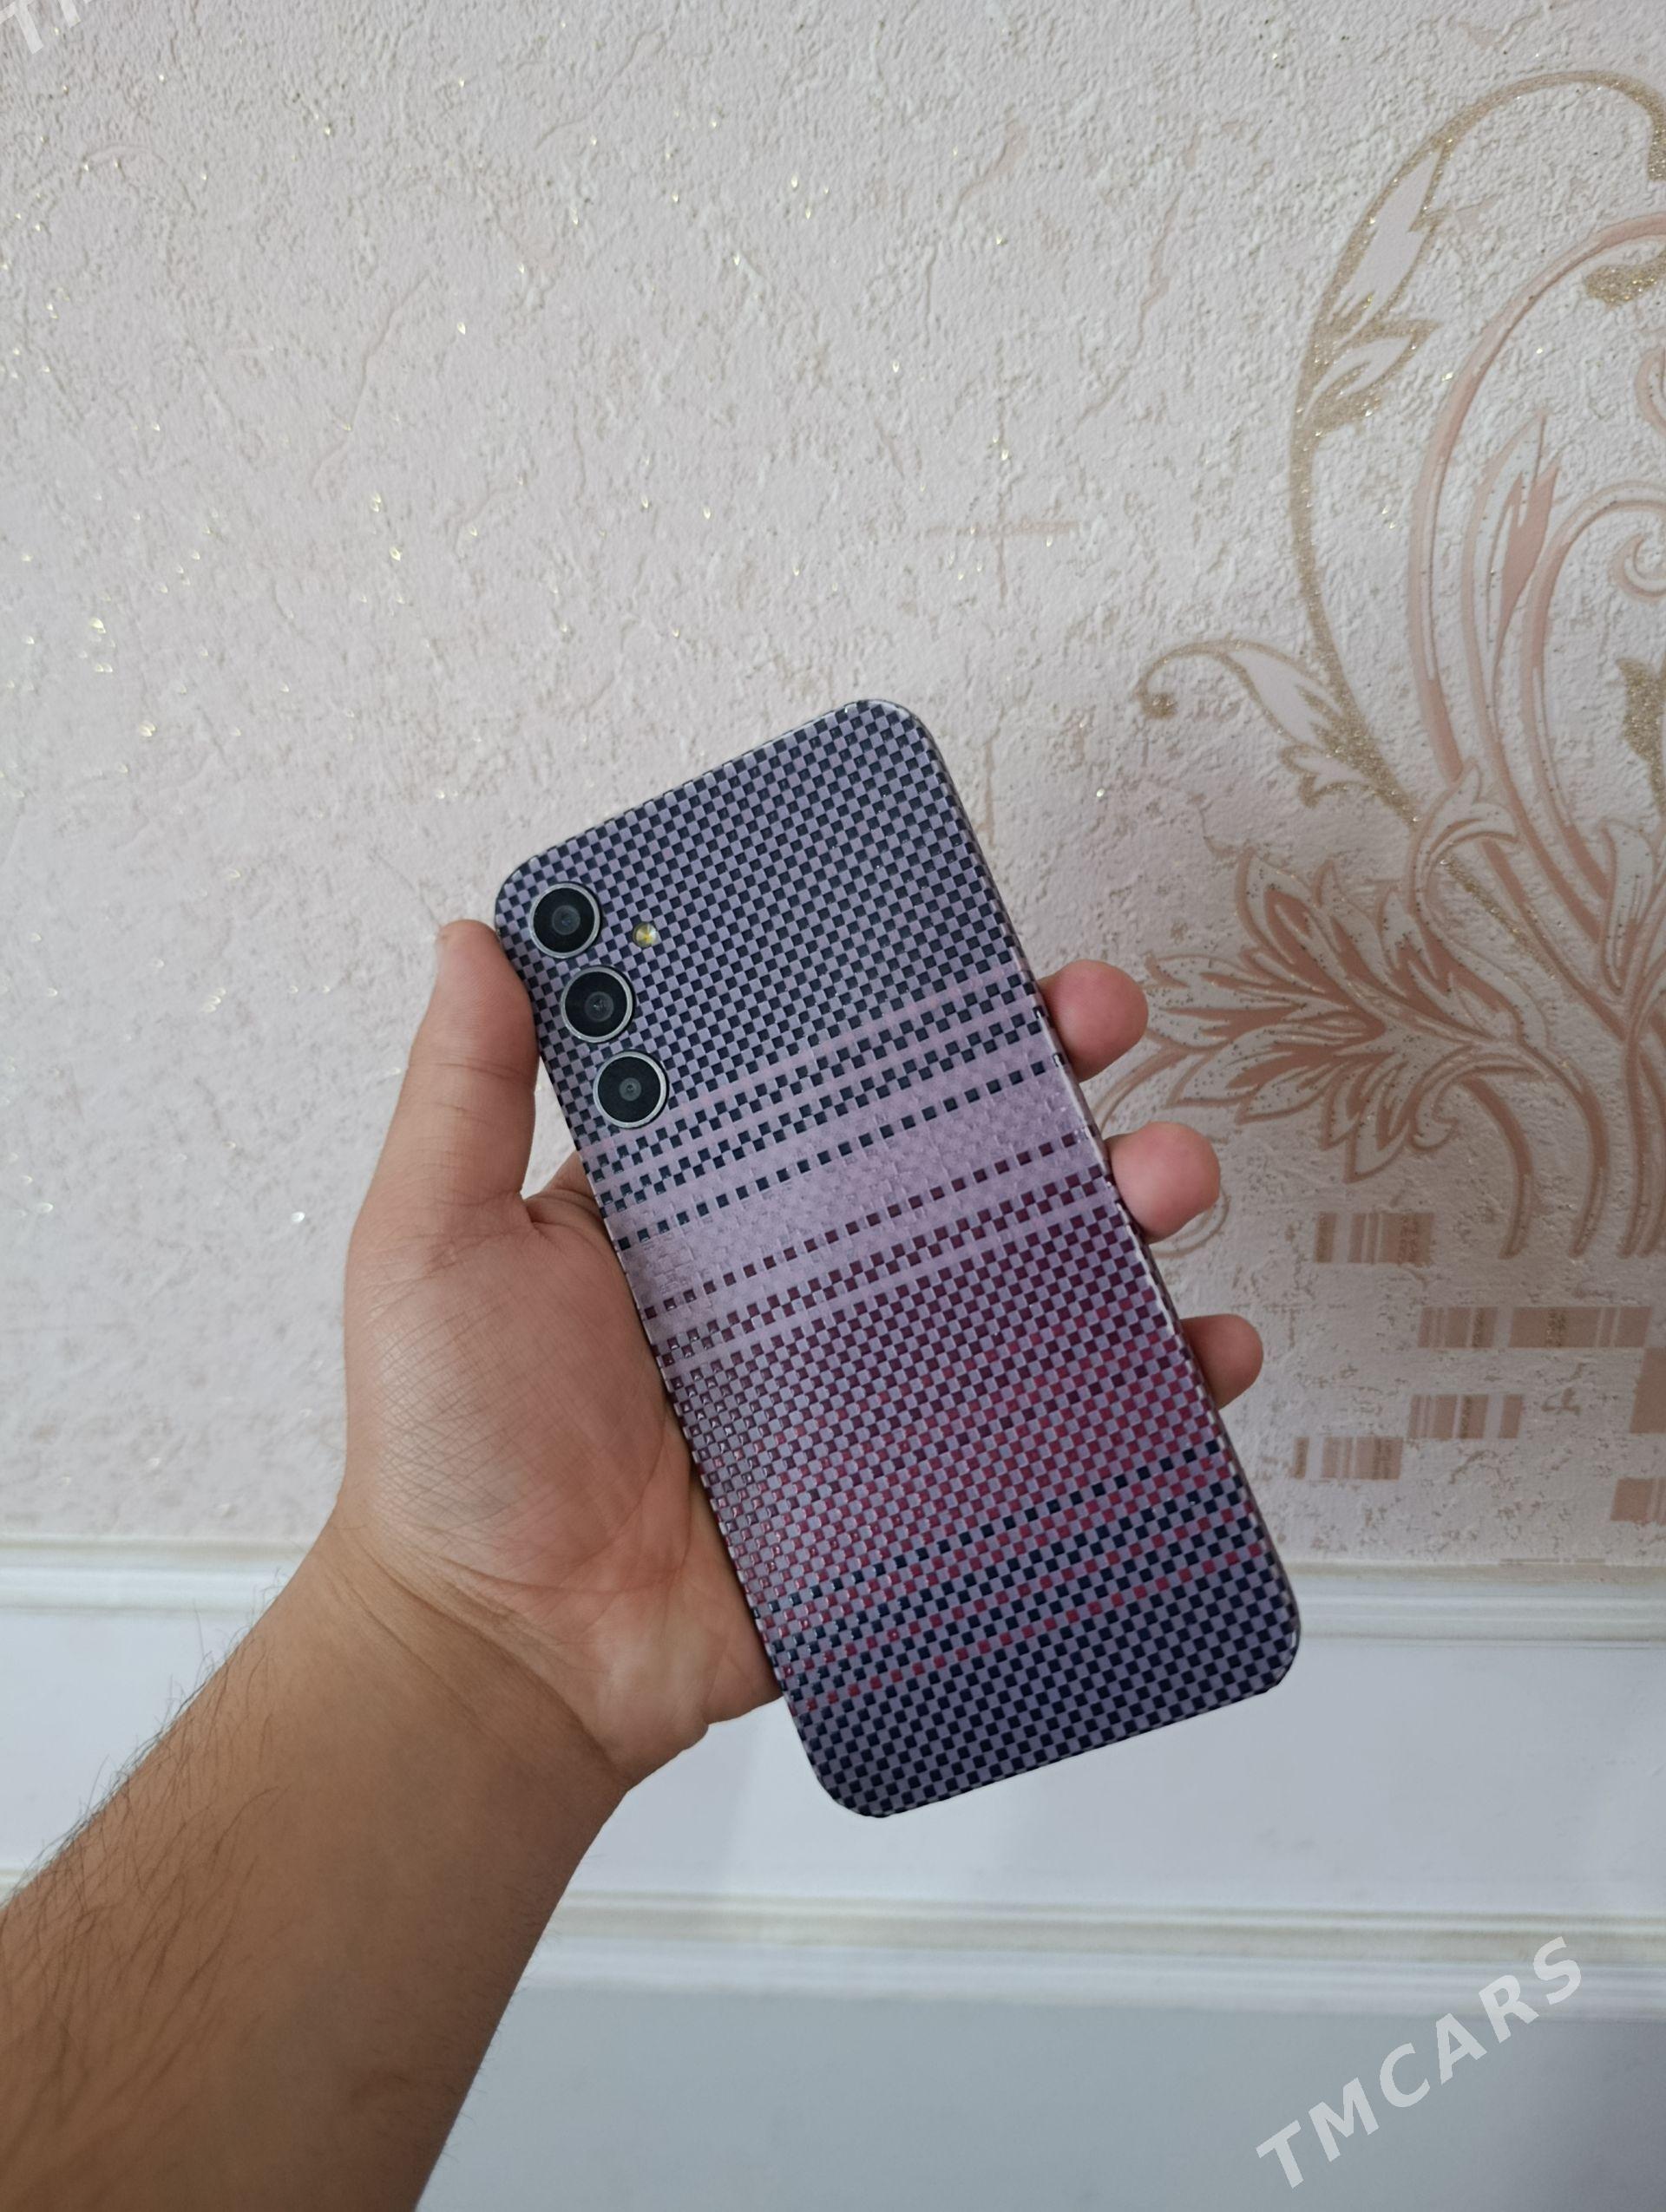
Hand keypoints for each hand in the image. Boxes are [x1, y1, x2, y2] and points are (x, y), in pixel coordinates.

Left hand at [332, 923, 1262, 1791]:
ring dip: (1128, 1207)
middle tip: (1109, 1026)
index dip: (918, 1003)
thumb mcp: (432, 1241)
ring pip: (1033, 1269)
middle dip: (1057, 1075)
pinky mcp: (919, 1478)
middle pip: (961, 1151)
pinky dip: (1147, 1387)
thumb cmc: (451, 1449)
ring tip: (1170, 1179)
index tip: (986, 946)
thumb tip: (480, 931)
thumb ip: (465, 1090)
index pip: (835, 1072)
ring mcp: (875, 1376)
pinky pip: (1052, 1421)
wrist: (509, 1657)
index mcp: (709, 1200)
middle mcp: (807, 1271)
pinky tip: (1200, 1353)